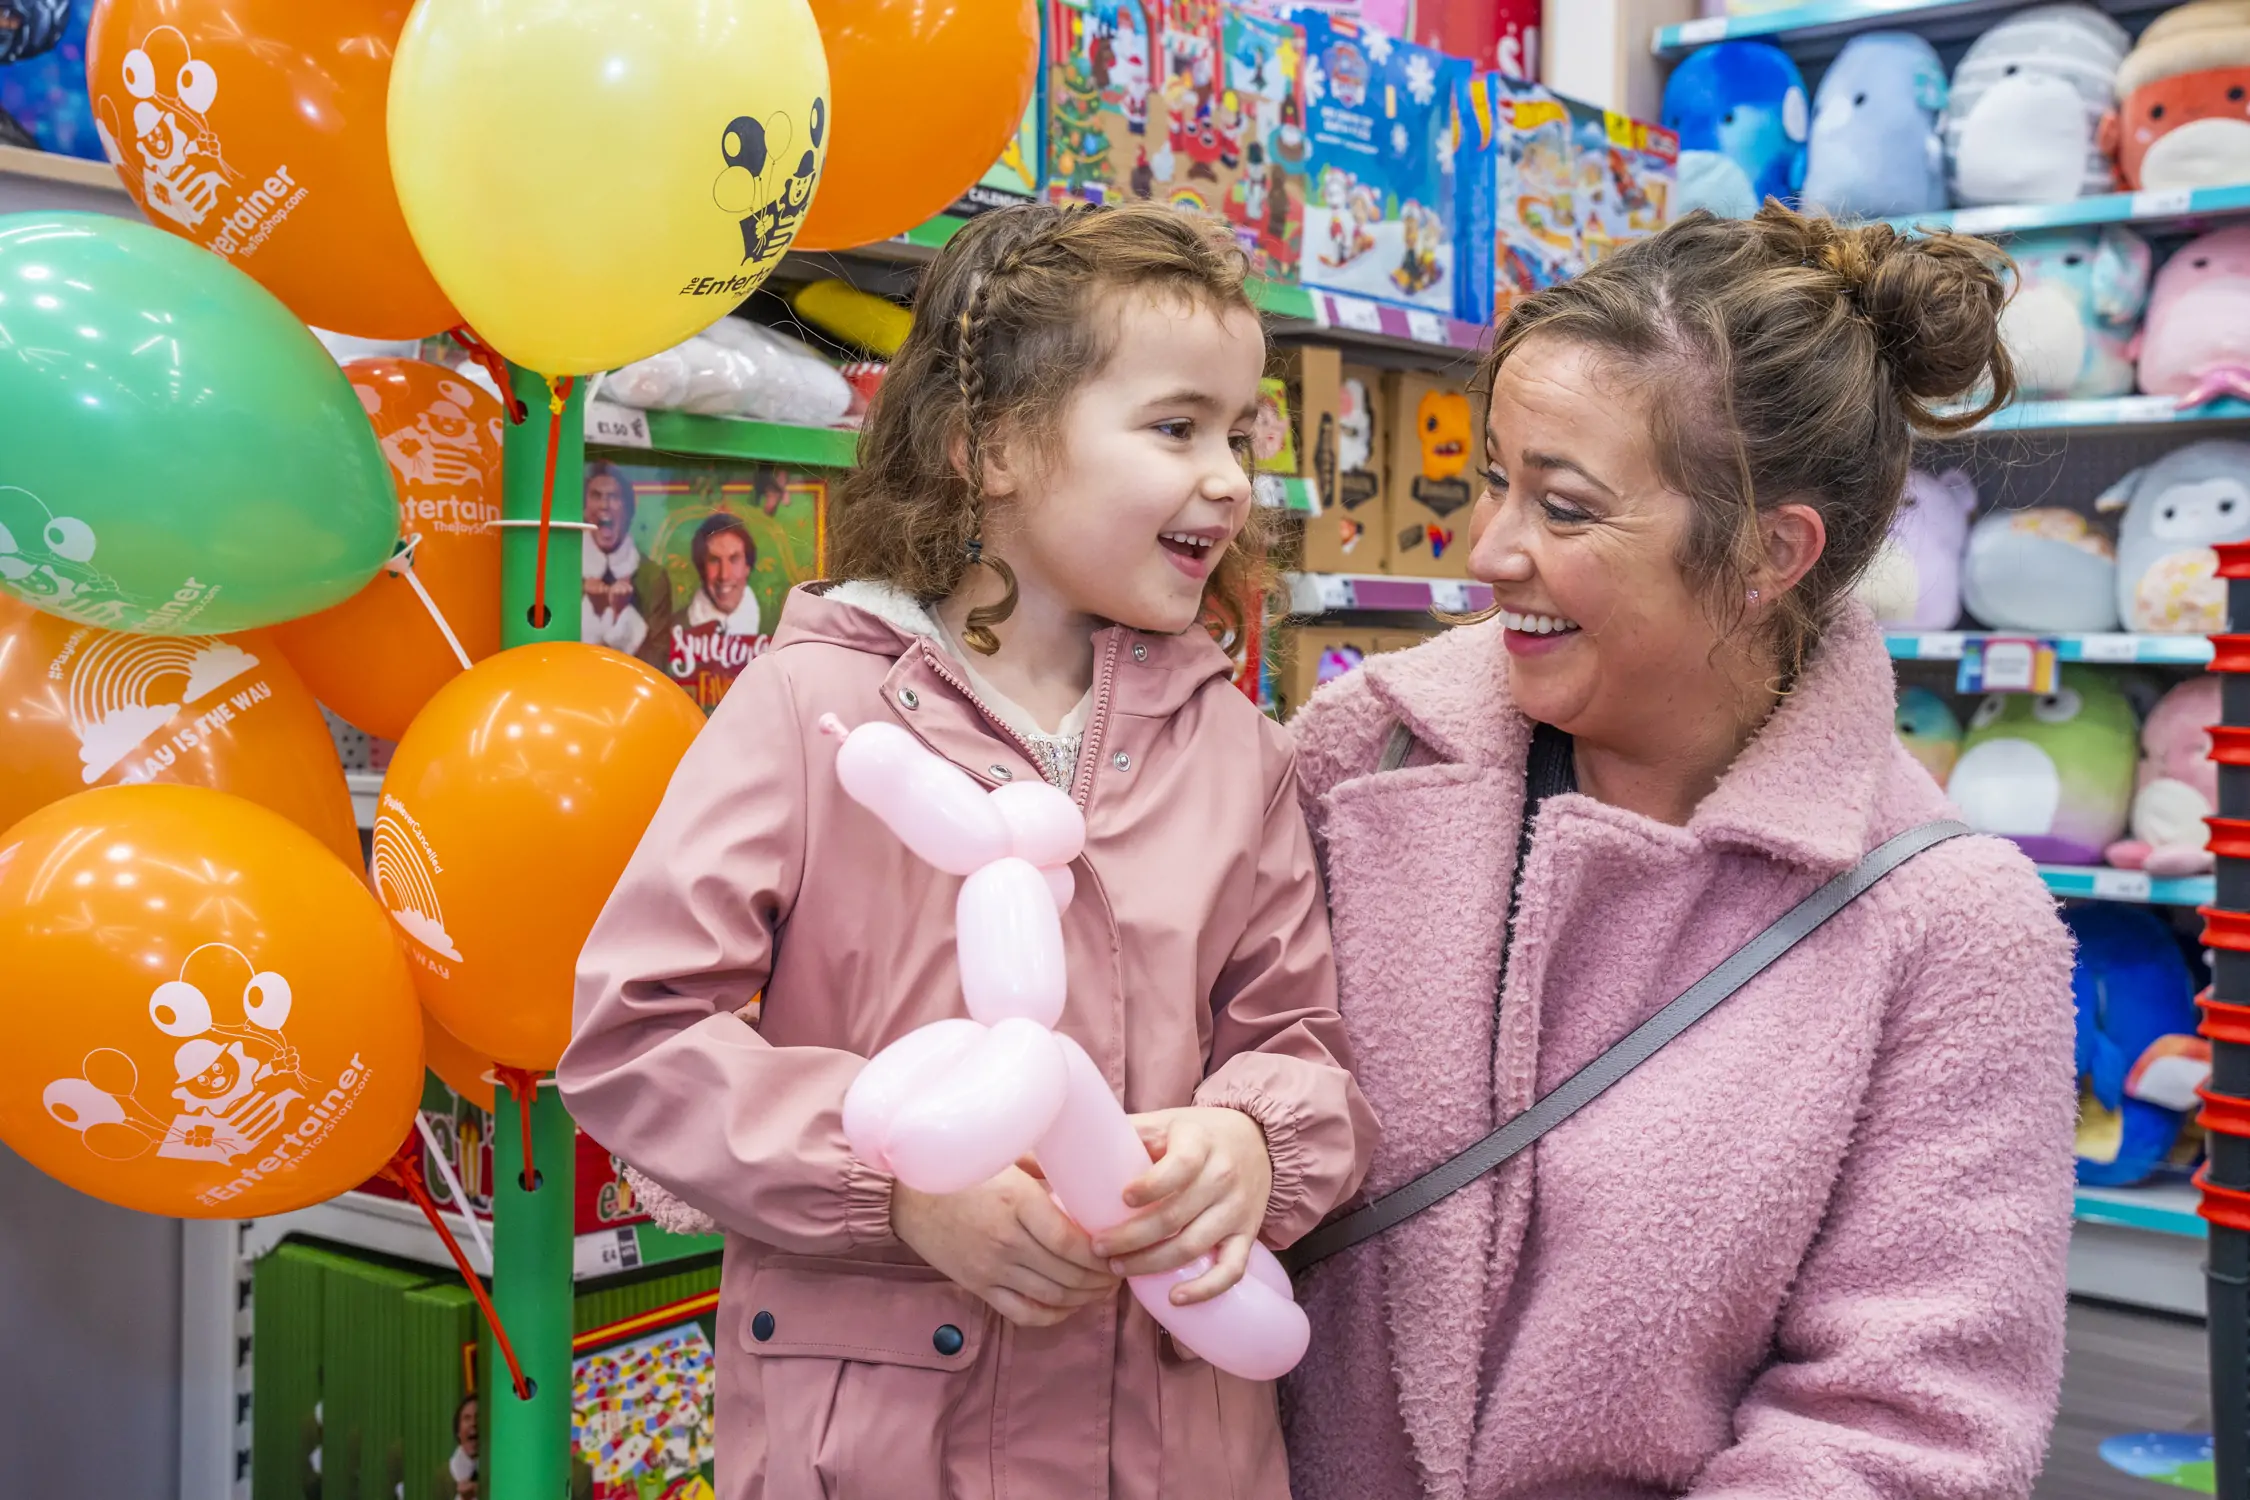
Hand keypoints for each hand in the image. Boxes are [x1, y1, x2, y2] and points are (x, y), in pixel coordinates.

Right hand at [891, 1167, 1119, 1328]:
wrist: (908, 1196)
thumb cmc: (962, 1169)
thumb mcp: (1007, 1157)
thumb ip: (1046, 1168)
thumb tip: (1088, 1174)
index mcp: (1017, 1203)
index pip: (1071, 1243)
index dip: (1102, 1254)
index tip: (1119, 1248)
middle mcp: (1006, 1240)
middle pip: (1068, 1274)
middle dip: (1101, 1278)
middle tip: (1120, 1269)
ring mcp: (991, 1268)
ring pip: (1052, 1297)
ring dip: (1084, 1297)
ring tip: (1103, 1288)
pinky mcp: (979, 1286)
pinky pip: (1024, 1313)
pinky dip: (1053, 1315)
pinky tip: (1069, 1305)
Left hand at [1092, 1107, 1272, 1306]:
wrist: (1257, 1141)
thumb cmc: (1195, 1135)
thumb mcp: (1163, 1122)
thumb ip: (1122, 1135)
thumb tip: (1060, 1151)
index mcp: (1200, 1143)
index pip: (1180, 1167)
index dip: (1151, 1186)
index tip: (1121, 1198)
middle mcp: (1223, 1176)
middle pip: (1176, 1216)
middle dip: (1131, 1238)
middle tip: (1098, 1247)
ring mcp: (1237, 1209)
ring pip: (1194, 1246)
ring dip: (1152, 1264)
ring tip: (1117, 1268)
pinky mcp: (1247, 1235)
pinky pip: (1231, 1270)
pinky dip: (1204, 1289)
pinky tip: (1173, 1298)